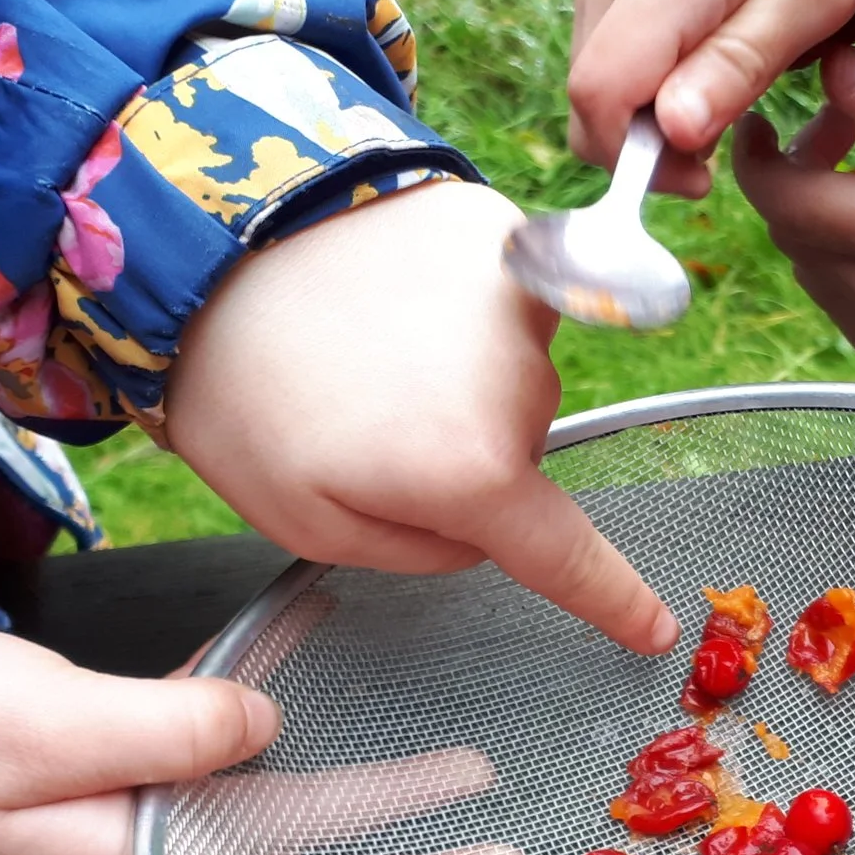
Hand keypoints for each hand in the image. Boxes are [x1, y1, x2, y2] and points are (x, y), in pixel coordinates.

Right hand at [0, 625, 528, 854]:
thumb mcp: (43, 727)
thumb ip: (166, 730)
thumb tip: (266, 728)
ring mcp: (147, 822)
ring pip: (290, 825)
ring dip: (376, 805)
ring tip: (463, 780)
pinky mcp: (140, 771)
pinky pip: (240, 764)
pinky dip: (294, 731)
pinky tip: (339, 678)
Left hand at [165, 180, 677, 655]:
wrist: (200, 234)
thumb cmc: (240, 389)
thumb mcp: (309, 522)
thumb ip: (417, 551)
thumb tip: (479, 533)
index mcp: (469, 470)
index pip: (565, 554)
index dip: (613, 599)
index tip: (654, 629)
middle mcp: (521, 380)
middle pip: (517, 452)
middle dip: (457, 451)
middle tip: (358, 418)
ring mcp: (521, 290)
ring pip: (510, 374)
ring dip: (453, 374)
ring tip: (358, 345)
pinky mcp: (503, 225)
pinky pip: (503, 300)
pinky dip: (455, 306)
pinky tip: (384, 291)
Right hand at [568, 0, 854, 197]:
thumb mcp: (806, 0)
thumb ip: (738, 62)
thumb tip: (675, 130)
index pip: (598, 92)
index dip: (638, 156)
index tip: (700, 177)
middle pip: (589, 89)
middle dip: (646, 138)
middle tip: (718, 139)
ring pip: (593, 70)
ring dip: (647, 108)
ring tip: (718, 90)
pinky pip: (608, 43)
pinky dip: (646, 74)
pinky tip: (700, 62)